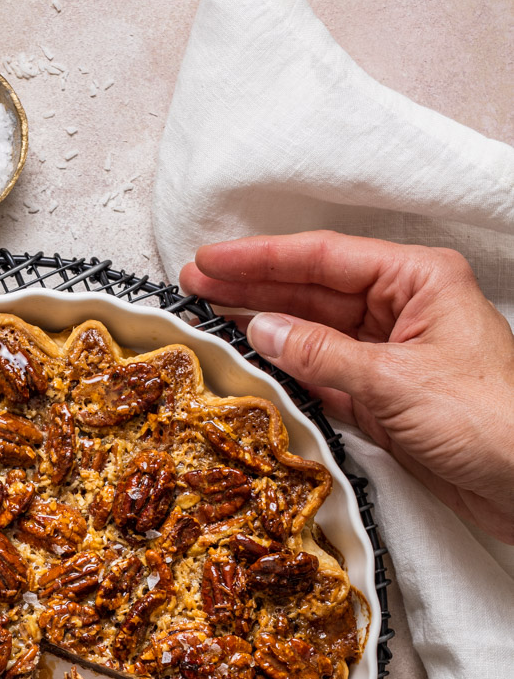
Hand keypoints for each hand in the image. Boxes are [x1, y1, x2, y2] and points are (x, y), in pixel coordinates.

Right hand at [179, 232, 513, 541]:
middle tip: (194, 285)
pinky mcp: (385, 397)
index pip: (325, 257)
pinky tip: (252, 362)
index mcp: (418, 280)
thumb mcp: (394, 382)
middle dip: (254, 288)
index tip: (210, 260)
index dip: (261, 258)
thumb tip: (262, 330)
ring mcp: (392, 354)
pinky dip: (288, 370)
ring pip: (314, 332)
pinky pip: (324, 374)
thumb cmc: (489, 421)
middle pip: (314, 289)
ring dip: (264, 328)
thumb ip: (321, 355)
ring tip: (209, 319)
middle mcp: (404, 309)